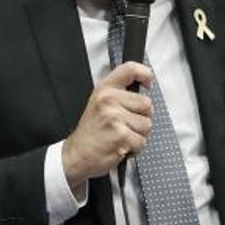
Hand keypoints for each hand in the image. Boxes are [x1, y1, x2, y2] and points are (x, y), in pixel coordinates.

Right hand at [61, 62, 153, 188]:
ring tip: (121, 136)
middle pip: (147, 104)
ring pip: (147, 125)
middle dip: (141, 118)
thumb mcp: (99, 103)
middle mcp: (109, 100)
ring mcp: (115, 117)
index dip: (144, 74)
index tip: (147, 83)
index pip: (130, 69)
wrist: (76, 154)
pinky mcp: (121, 135)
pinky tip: (120, 146)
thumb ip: (119, 93)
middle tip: (125, 125)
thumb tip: (143, 88)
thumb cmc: (91, 132)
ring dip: (138, 135)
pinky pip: (142, 141)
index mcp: (104, 89)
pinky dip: (135, 148)